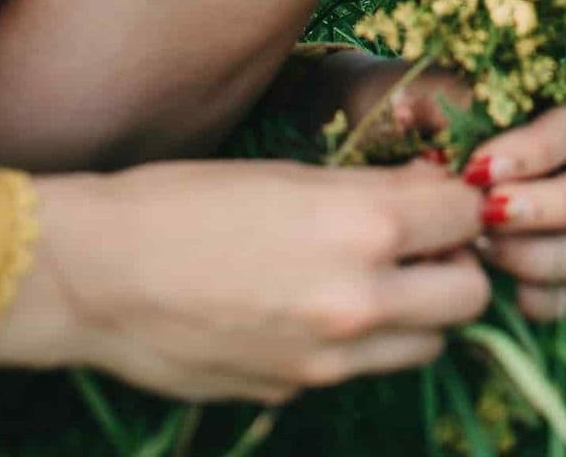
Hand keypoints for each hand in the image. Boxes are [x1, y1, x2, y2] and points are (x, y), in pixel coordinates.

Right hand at [0, 158, 489, 404]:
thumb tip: (433, 193)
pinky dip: (359, 345)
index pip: (467, 216)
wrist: (96, 274)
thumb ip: (369, 192)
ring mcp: (330, 357)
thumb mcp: (286, 174)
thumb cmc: (182, 202)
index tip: (435, 198)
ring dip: (417, 312)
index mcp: (362, 225)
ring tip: (371, 281)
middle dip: (454, 265)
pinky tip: (310, 310)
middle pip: (469, 294)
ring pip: (429, 343)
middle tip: (418, 245)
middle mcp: (361, 298)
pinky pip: (363, 370)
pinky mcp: (296, 391)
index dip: (455, 203)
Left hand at [331, 53, 565, 322]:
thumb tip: (424, 120)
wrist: (389, 164)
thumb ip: (432, 101)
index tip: (479, 169)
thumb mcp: (414, 101)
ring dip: (546, 255)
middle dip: (551, 206)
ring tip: (486, 252)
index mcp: (560, 119)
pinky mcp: (561, 277)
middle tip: (489, 217)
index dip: (541, 150)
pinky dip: (544, 298)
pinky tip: (502, 290)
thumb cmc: (411, 125)